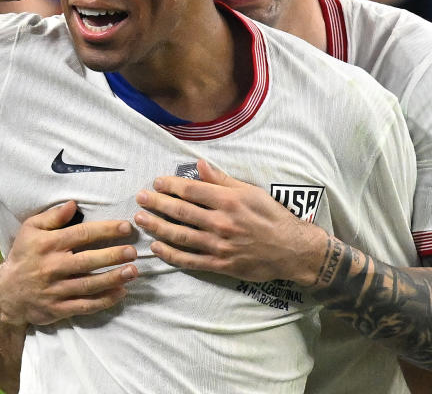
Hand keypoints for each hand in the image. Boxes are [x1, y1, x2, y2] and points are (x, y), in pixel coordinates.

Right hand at [0, 200, 137, 325]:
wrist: (7, 292)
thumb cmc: (24, 255)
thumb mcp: (30, 229)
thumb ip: (52, 216)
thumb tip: (73, 204)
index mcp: (48, 244)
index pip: (81, 234)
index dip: (105, 230)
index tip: (125, 227)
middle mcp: (53, 267)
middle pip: (88, 261)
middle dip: (113, 256)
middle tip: (133, 252)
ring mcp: (56, 290)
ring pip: (89, 285)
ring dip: (113, 279)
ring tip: (133, 272)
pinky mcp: (58, 309)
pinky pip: (85, 306)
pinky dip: (104, 301)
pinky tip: (120, 293)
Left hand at [134, 160, 324, 282]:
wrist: (292, 250)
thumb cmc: (272, 217)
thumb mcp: (251, 192)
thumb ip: (223, 180)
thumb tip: (200, 165)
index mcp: (229, 201)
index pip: (191, 190)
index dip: (170, 186)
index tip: (156, 183)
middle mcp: (221, 222)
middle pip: (180, 211)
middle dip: (156, 204)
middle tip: (140, 198)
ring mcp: (219, 246)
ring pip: (180, 235)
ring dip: (157, 227)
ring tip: (141, 219)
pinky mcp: (220, 265)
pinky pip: (189, 260)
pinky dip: (170, 254)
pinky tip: (156, 247)